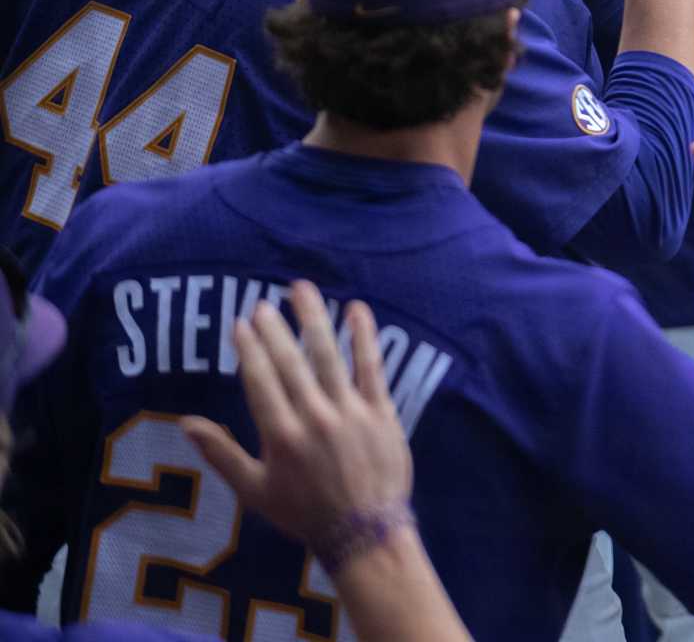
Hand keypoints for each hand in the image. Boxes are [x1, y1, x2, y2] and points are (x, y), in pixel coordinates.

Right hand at [182, 282, 410, 543]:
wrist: (363, 529)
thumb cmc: (304, 512)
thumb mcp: (254, 491)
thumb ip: (221, 454)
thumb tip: (185, 423)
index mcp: (281, 436)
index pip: (261, 381)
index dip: (250, 350)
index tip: (241, 323)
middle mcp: (314, 417)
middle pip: (291, 363)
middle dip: (275, 330)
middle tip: (263, 302)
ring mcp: (350, 411)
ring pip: (329, 356)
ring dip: (314, 320)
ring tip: (301, 291)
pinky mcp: (382, 411)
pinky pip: (372, 367)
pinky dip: (364, 337)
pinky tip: (357, 309)